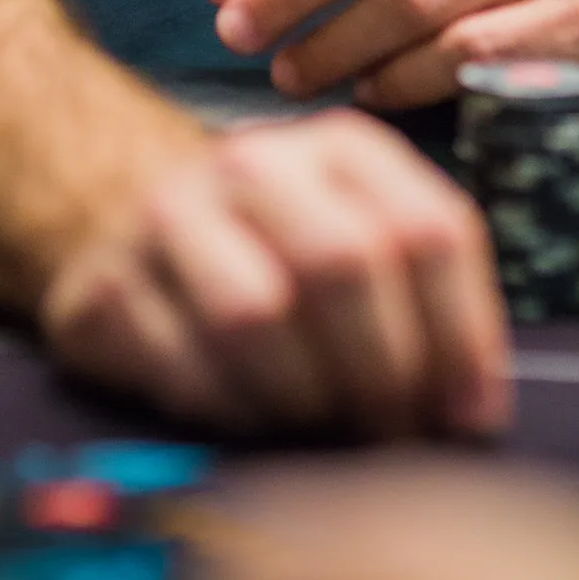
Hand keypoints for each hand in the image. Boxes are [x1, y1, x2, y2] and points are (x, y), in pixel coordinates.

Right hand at [39, 110, 507, 437]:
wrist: (127, 218)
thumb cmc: (275, 249)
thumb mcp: (362, 237)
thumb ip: (426, 302)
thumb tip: (472, 412)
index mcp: (341, 148)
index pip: (429, 227)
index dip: (462, 335)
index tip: (469, 416)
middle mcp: (255, 163)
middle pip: (343, 264)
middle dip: (381, 371)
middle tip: (391, 431)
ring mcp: (171, 216)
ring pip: (257, 314)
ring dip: (306, 399)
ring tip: (323, 427)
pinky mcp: (106, 285)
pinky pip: (185, 368)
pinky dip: (233, 413)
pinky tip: (252, 418)